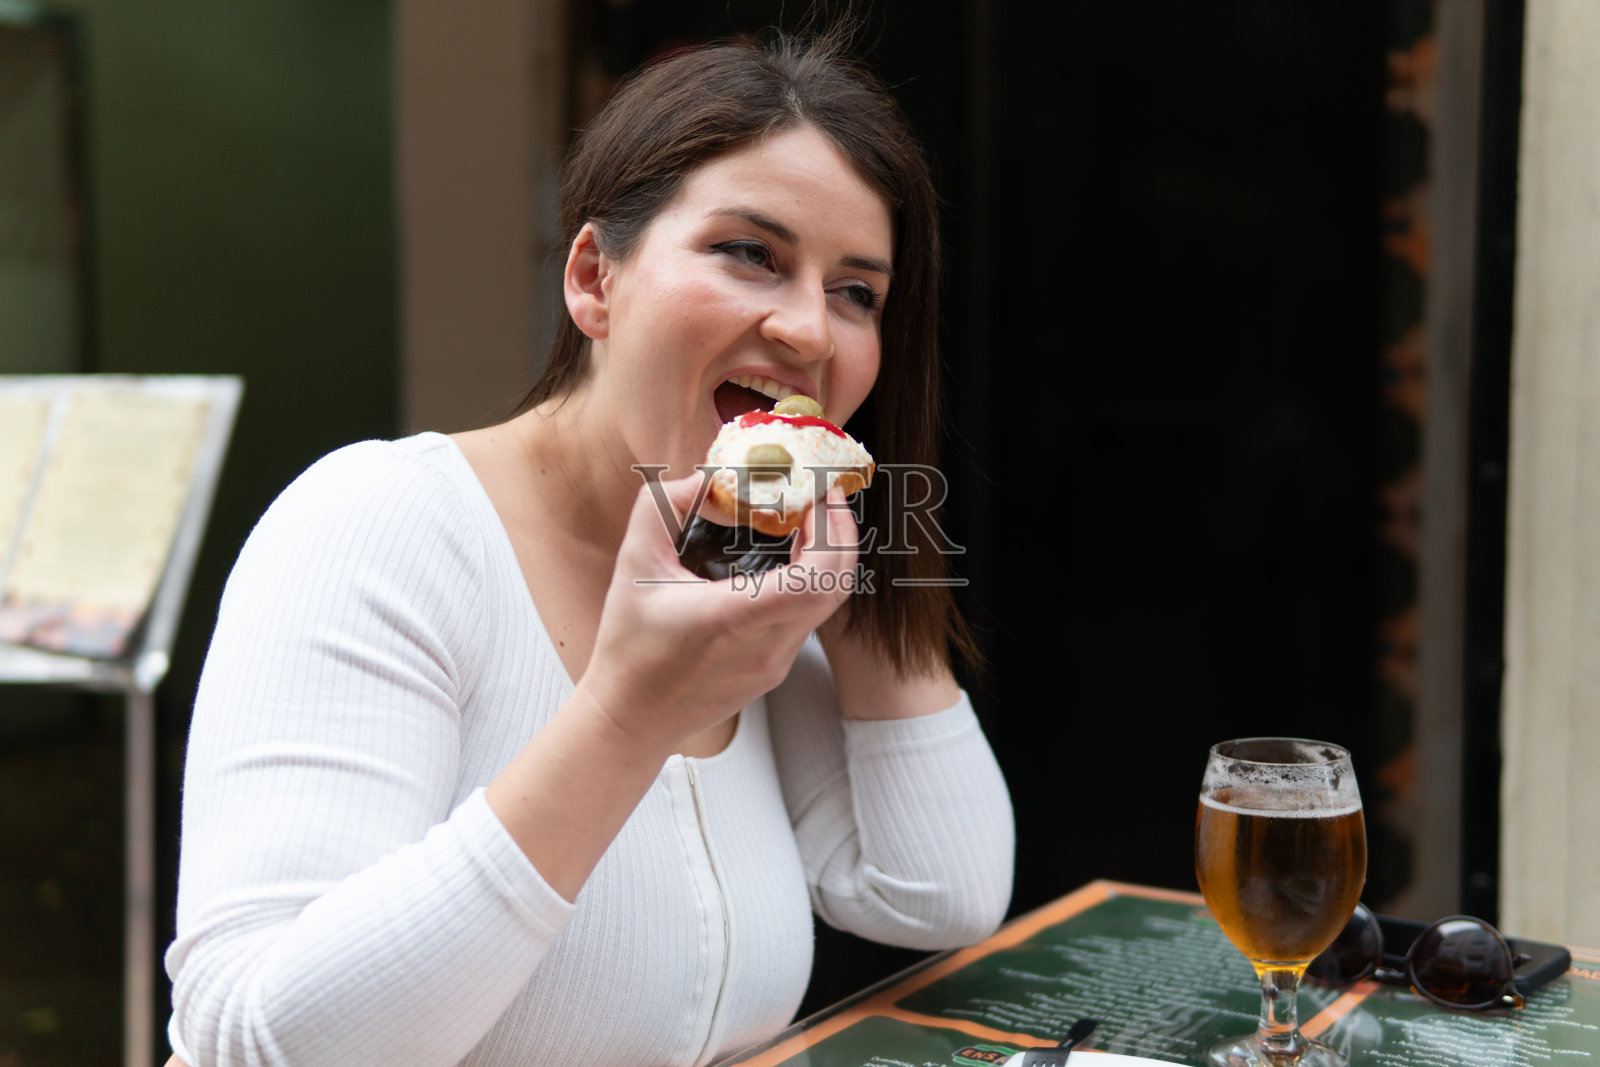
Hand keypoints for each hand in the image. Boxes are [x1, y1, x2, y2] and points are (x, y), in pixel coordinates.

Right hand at [577, 474, 857, 754]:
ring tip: (808, 523)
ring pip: (827, 605)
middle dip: (840, 535)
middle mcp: (764, 646)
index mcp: (732, 618)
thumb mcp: (632, 565)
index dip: (832, 534)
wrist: (630, 719)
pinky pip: (809, 621)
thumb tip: (702, 479)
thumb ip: (660, 507)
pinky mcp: (774, 672)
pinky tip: (791, 562)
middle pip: (836, 588)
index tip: (820, 497)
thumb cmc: (628, 649)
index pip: (814, 581)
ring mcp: (774, 664)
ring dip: (828, 559)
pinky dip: (812, 583)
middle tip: (823, 500)